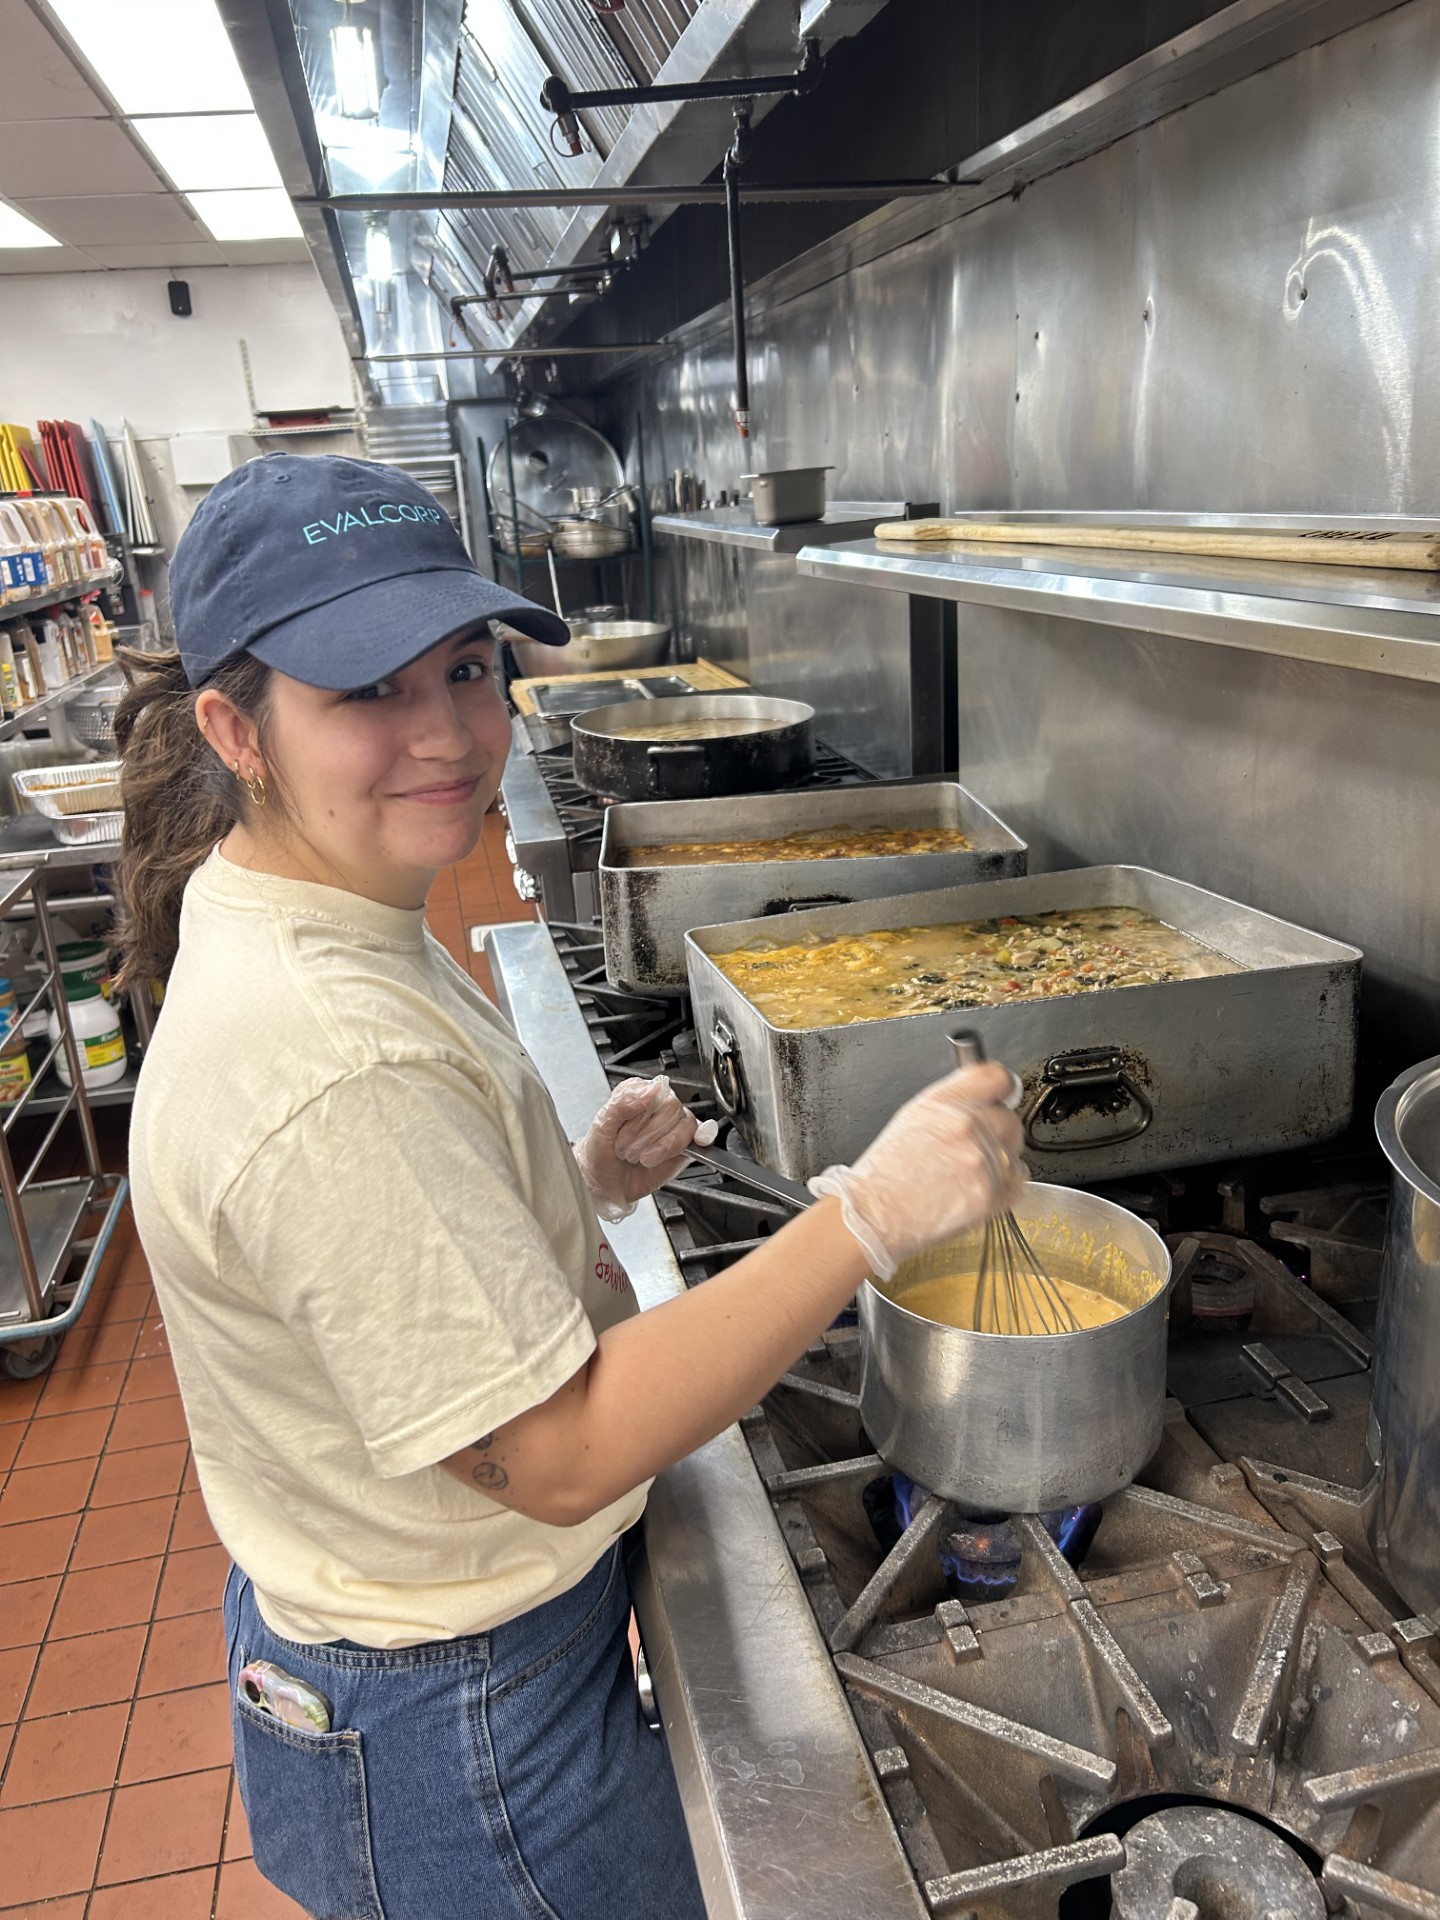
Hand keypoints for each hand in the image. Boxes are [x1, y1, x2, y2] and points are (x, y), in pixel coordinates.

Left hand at [573, 1076, 717, 1222]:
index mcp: (638, 1093)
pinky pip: (702, 1135)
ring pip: (685, 1125)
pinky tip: (699, 1141)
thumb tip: (651, 1090)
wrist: (603, 1185)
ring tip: (642, 1158)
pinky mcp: (685, 1146)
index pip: (653, 1090)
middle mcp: (658, 1106)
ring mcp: (673, 1126)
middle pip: (671, 1108)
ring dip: (663, 1146)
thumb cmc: (599, 1153)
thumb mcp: (601, 1125)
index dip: (640, 1114)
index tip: (622, 1130)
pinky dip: (705, 1135)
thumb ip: (623, 1103)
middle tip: (627, 1150)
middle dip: (647, 1134)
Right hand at [808, 1061, 1025, 1278]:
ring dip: (1000, 1161)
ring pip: (1014, 1152)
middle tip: (977, 1145)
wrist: (875, 1214)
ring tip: (968, 1173)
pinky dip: (1004, 1186)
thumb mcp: (912, 1118)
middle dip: (999, 1131)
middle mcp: (965, 1127)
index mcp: (944, 1103)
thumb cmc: (885, 1172)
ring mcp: (981, 1161)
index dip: (1002, 1088)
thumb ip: (953, 1103)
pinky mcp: (990, 1195)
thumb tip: (982, 1098)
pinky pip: (1017, 1182)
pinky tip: (977, 1188)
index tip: (1001, 1096)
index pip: (996, 1078)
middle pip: (1010, 1117)